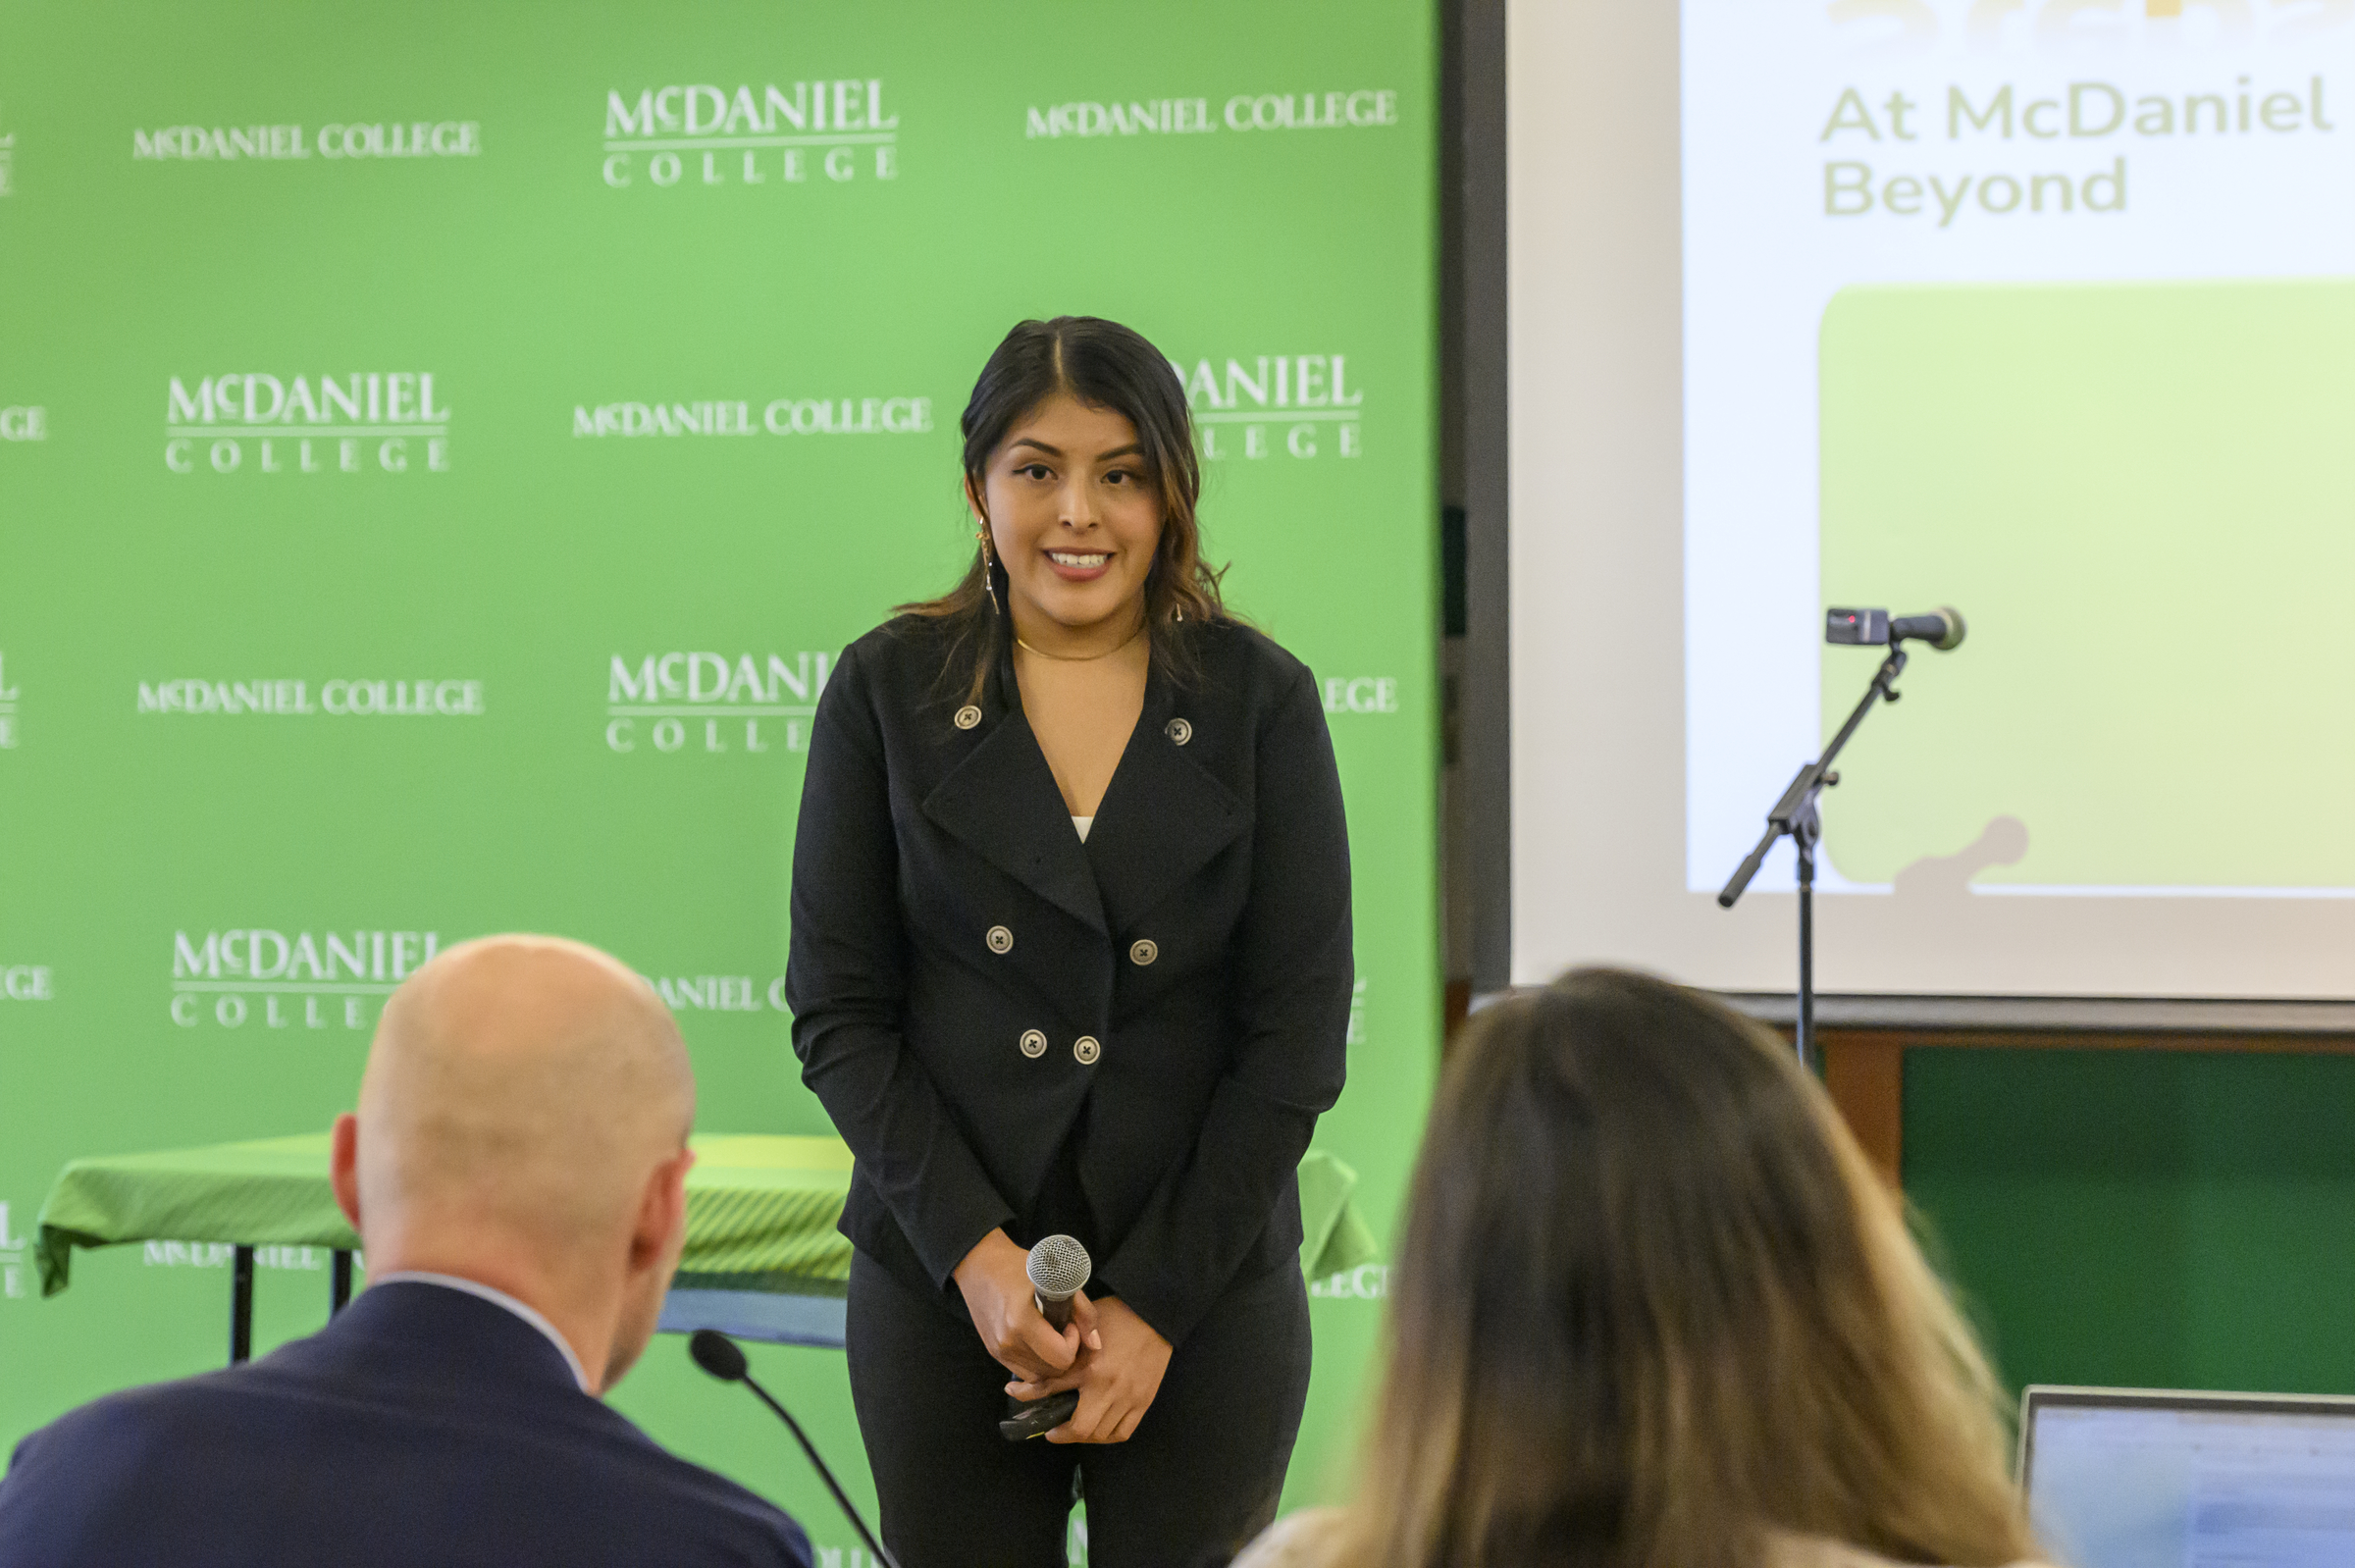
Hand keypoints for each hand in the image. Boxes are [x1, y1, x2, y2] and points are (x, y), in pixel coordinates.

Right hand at [952, 1229, 1094, 1380]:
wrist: (979, 1265)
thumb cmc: (1020, 1266)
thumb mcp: (1056, 1279)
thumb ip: (1082, 1312)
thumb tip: (1095, 1344)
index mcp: (1021, 1322)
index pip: (1061, 1357)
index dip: (1073, 1342)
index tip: (1069, 1323)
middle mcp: (1007, 1342)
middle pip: (1052, 1371)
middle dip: (1065, 1353)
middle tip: (1062, 1328)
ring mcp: (999, 1351)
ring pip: (1039, 1376)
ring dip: (1051, 1361)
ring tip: (1050, 1334)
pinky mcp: (995, 1353)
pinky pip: (1025, 1372)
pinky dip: (1037, 1363)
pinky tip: (1038, 1340)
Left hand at [1005, 1296, 1171, 1444]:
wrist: (1155, 1314)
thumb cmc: (1117, 1315)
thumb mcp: (1083, 1326)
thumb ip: (1065, 1347)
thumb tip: (1043, 1361)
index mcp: (1089, 1365)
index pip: (1050, 1389)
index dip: (1028, 1396)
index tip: (1017, 1397)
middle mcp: (1108, 1386)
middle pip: (1080, 1427)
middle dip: (1061, 1433)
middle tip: (1052, 1430)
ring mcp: (1128, 1397)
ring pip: (1101, 1434)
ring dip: (1083, 1436)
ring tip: (1074, 1430)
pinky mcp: (1143, 1401)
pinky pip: (1122, 1432)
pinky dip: (1107, 1436)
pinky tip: (1099, 1429)